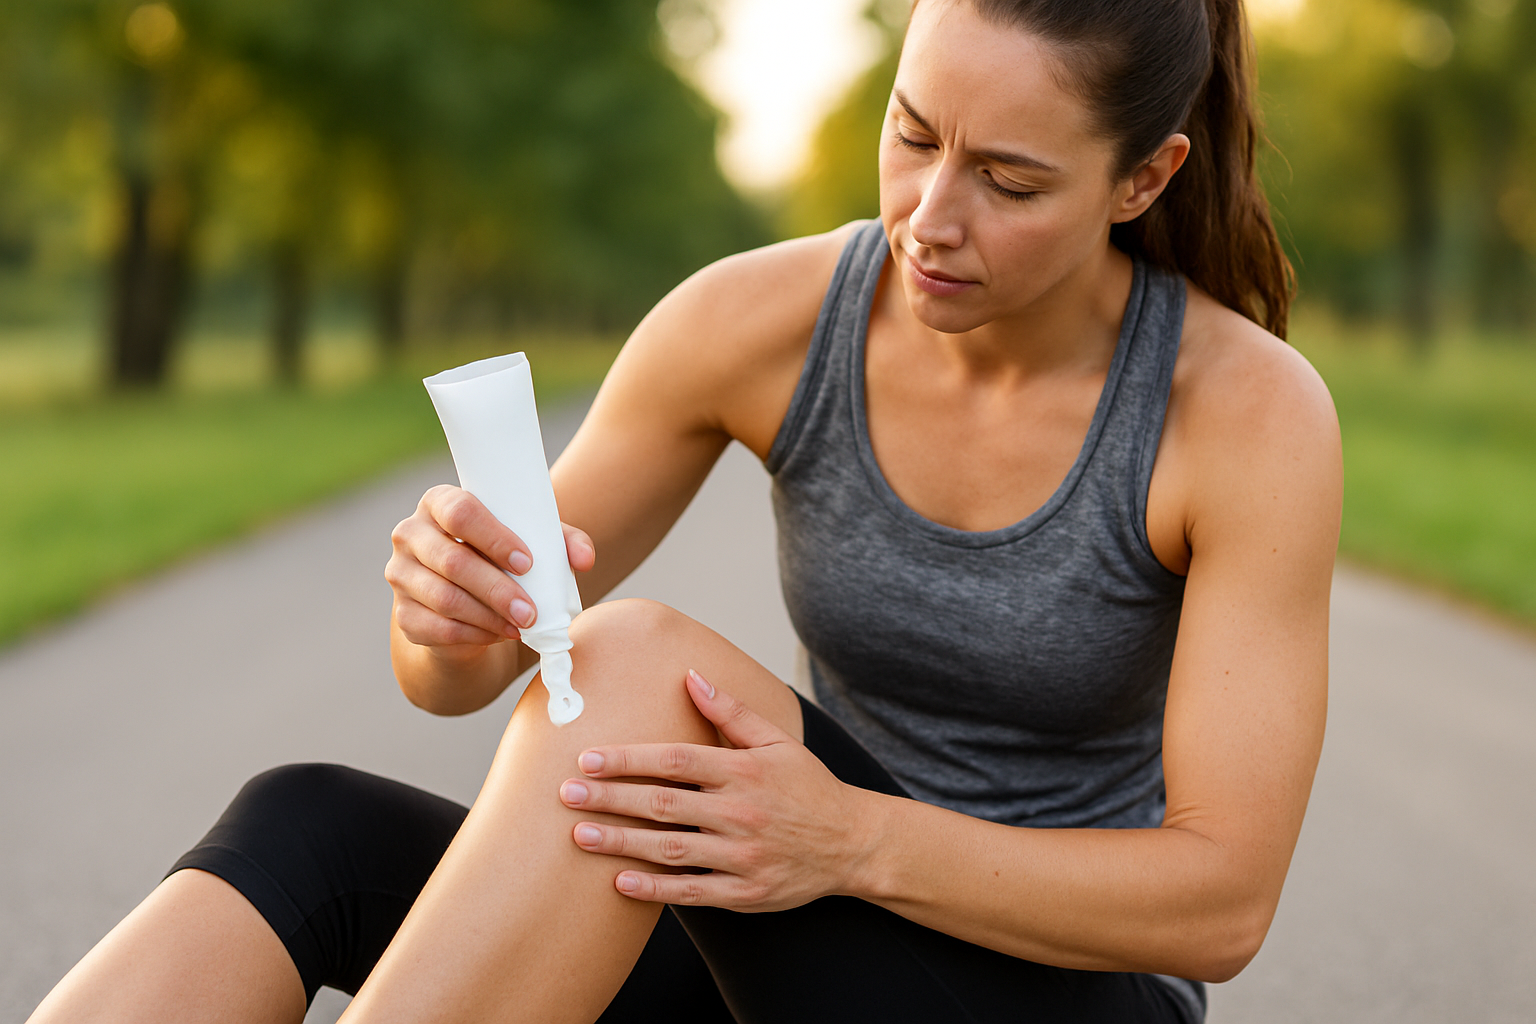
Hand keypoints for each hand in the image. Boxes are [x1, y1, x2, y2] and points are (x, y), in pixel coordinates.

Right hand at [386, 484, 594, 648]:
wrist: (467, 601)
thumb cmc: (501, 558)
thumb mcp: (531, 542)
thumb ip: (561, 541)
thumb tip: (584, 558)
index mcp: (440, 503)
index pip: (460, 512)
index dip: (494, 538)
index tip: (528, 563)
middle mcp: (411, 534)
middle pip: (452, 560)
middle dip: (498, 590)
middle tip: (532, 612)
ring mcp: (401, 575)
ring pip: (445, 599)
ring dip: (489, 616)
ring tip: (522, 626)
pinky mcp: (404, 614)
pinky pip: (438, 628)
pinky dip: (475, 635)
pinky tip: (500, 634)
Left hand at [560, 670, 876, 910]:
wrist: (853, 843)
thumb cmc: (808, 787)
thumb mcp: (778, 741)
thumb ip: (732, 711)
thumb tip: (691, 676)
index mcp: (745, 770)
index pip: (676, 760)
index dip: (629, 759)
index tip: (589, 758)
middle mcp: (741, 812)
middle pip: (664, 804)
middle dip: (611, 798)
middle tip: (566, 794)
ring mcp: (743, 856)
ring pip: (671, 849)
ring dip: (621, 843)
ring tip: (579, 834)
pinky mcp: (745, 892)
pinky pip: (692, 892)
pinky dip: (654, 890)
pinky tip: (620, 882)